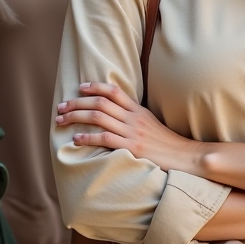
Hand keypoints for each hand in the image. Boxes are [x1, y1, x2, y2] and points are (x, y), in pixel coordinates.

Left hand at [56, 82, 201, 173]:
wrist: (182, 156)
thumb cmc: (164, 142)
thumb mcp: (150, 123)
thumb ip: (133, 116)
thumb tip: (114, 112)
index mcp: (138, 110)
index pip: (114, 92)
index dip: (95, 87)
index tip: (79, 88)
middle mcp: (133, 118)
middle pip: (100, 103)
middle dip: (77, 103)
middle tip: (61, 106)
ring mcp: (132, 132)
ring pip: (98, 117)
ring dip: (76, 116)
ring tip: (61, 120)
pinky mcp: (131, 147)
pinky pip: (105, 138)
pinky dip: (87, 137)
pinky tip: (76, 139)